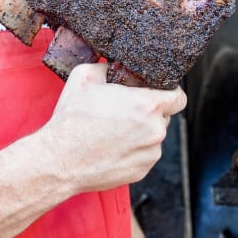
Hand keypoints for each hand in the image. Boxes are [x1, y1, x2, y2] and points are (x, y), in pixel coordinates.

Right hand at [38, 63, 185, 193]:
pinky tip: (111, 147)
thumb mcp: (84, 77)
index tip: (159, 93)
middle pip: (164, 117)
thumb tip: (113, 66)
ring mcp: (149, 154)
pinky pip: (144, 155)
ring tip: (113, 131)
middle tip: (124, 111)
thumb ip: (107, 66)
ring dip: (140, 132)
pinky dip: (132, 150)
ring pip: (153, 137)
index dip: (170, 92)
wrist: (59, 161)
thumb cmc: (71, 120)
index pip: (178, 97)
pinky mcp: (141, 171)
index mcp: (146, 106)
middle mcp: (154, 131)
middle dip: (148, 112)